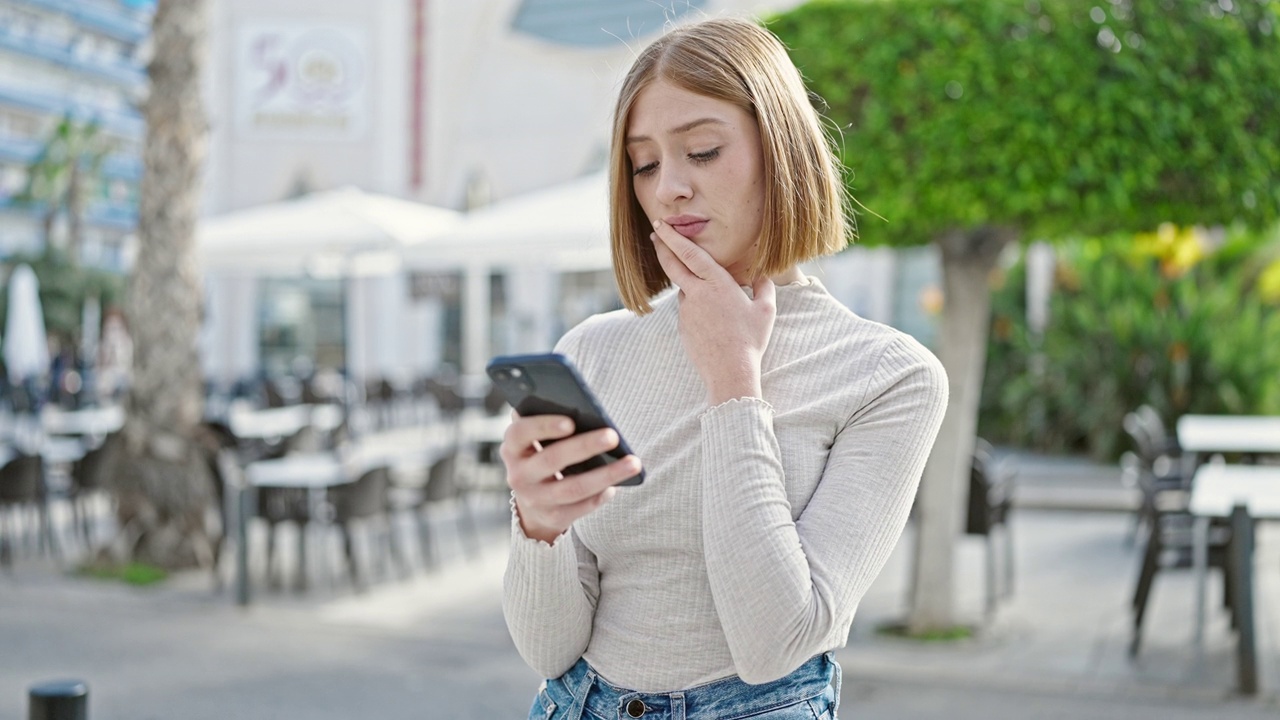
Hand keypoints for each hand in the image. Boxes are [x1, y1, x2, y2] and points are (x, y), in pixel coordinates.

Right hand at [500, 411, 642, 543]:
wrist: (533, 502)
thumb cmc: (542, 455)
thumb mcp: (535, 440)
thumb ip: (547, 423)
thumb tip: (580, 406)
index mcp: (512, 448)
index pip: (520, 433)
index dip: (544, 426)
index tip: (570, 421)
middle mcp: (519, 474)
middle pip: (552, 459)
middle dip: (584, 446)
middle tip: (613, 436)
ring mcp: (535, 499)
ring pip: (573, 487)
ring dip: (605, 475)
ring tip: (633, 463)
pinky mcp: (553, 517)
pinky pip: (581, 507)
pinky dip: (600, 496)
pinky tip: (616, 486)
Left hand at [650, 219, 776, 404]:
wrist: (730, 372)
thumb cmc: (751, 340)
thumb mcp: (766, 310)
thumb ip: (764, 287)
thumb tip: (763, 275)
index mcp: (717, 283)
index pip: (690, 253)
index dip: (673, 237)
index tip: (661, 225)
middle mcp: (697, 294)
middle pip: (672, 264)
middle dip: (662, 246)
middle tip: (654, 233)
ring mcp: (686, 311)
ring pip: (684, 289)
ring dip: (690, 285)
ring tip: (715, 304)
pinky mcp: (682, 326)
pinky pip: (688, 309)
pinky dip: (696, 308)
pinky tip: (713, 323)